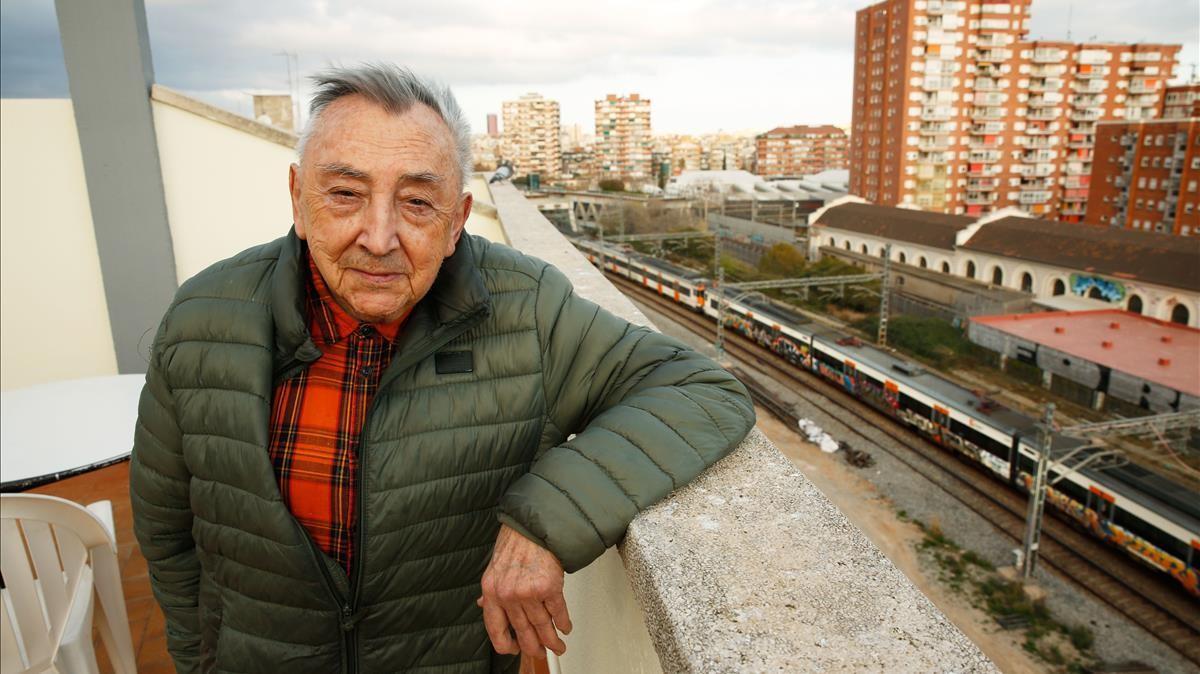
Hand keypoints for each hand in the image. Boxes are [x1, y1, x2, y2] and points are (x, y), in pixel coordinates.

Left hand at [478, 524, 572, 658]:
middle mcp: (508, 594)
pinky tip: (564, 627)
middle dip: (534, 647)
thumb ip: (491, 592)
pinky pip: (558, 613)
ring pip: (542, 626)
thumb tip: (484, 607)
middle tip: (540, 652)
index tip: (515, 649)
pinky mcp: (549, 587)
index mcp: (492, 592)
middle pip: (523, 632)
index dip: (506, 645)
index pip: (495, 629)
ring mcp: (528, 592)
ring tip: (557, 645)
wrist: (533, 526)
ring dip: (552, 640)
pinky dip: (563, 623)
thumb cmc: (516, 543)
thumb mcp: (494, 569)